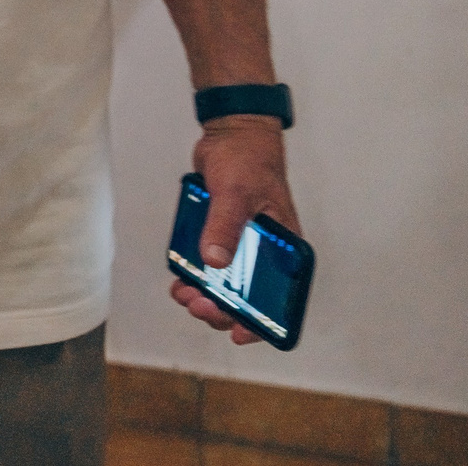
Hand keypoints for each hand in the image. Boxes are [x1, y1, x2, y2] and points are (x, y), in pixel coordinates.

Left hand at [171, 117, 300, 344]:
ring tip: (185, 294)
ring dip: (205, 297)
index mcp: (286, 250)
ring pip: (226, 286)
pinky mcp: (221, 237)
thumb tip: (215, 262)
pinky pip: (209, 267)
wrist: (230, 135)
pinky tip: (180, 279)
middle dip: (222, 310)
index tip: (239, 333)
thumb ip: (226, 226)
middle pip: (249, 298)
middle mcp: (267, 254)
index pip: (282, 299)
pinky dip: (196, 277)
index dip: (263, 323)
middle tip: (199, 305)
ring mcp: (243, 247)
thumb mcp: (236, 194)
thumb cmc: (249, 160)